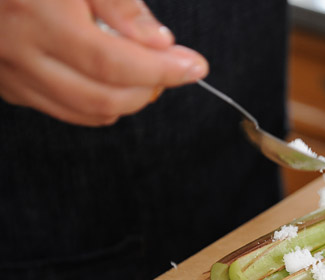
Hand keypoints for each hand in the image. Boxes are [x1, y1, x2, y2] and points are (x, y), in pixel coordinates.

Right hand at [0, 0, 208, 125]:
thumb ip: (121, 5)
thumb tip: (160, 44)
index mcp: (38, 15)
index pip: (113, 62)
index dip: (161, 70)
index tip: (194, 66)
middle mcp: (18, 52)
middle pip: (103, 97)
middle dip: (150, 88)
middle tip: (174, 67)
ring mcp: (10, 75)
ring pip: (87, 112)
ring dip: (128, 99)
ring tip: (146, 72)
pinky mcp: (8, 86)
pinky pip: (66, 110)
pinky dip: (100, 103)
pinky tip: (113, 79)